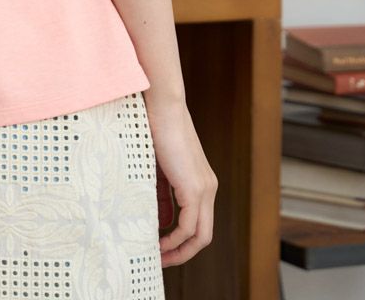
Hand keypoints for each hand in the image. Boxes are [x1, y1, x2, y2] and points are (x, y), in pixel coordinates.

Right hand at [144, 95, 217, 266]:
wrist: (162, 105)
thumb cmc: (156, 127)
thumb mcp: (157, 167)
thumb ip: (160, 192)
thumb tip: (159, 218)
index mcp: (200, 181)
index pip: (197, 221)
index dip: (181, 240)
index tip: (160, 247)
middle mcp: (208, 188)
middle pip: (203, 235)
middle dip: (182, 253)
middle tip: (161, 260)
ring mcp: (204, 188)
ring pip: (200, 235)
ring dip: (179, 250)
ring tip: (158, 256)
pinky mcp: (195, 187)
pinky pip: (189, 226)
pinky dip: (175, 239)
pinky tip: (159, 242)